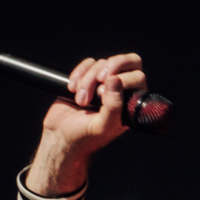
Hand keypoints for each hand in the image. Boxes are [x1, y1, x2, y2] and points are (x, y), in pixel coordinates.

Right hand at [25, 52, 145, 196]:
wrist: (61, 136)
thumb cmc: (85, 137)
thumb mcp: (102, 126)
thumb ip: (114, 106)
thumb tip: (114, 79)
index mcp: (130, 103)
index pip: (138, 77)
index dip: (123, 78)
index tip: (102, 94)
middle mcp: (120, 91)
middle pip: (126, 62)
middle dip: (111, 66)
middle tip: (99, 78)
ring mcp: (103, 83)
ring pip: (102, 64)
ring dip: (88, 80)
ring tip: (80, 100)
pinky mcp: (87, 77)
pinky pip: (88, 63)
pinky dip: (79, 73)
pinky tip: (72, 89)